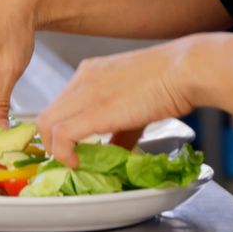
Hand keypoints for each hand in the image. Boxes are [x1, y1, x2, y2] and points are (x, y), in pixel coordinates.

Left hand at [36, 37, 196, 167]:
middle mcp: (82, 79)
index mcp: (90, 73)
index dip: (57, 130)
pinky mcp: (95, 110)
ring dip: (54, 150)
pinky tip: (77, 162)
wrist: (186, 69)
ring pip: (46, 124)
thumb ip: (120, 130)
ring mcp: (86, 93)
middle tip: (65, 160)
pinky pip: (61, 135)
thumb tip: (114, 153)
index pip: (58, 105)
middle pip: (46, 115)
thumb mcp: (136, 104)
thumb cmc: (171, 81)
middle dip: (50, 142)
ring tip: (72, 163)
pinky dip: (63, 153)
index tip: (67, 147)